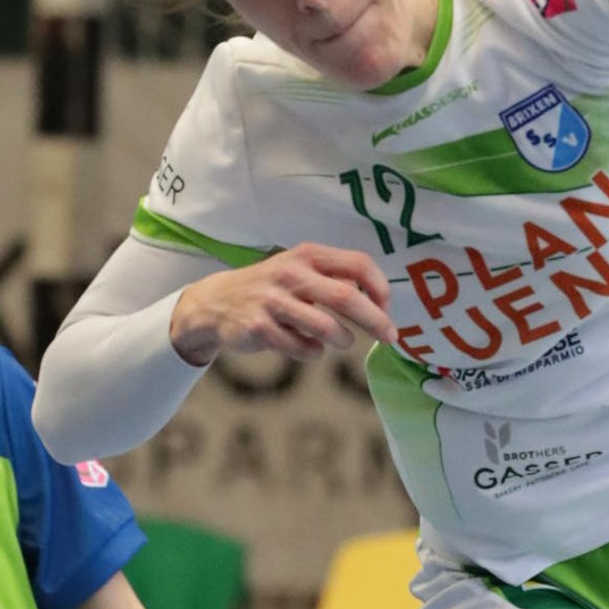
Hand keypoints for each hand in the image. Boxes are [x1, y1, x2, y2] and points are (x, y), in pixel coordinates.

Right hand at [172, 244, 394, 366]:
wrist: (216, 303)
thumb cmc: (272, 288)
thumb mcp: (299, 269)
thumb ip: (335, 277)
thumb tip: (380, 299)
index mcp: (307, 255)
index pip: (358, 264)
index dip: (380, 287)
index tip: (388, 307)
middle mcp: (291, 274)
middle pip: (347, 298)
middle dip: (376, 321)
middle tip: (391, 336)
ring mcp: (273, 301)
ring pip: (327, 328)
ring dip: (343, 339)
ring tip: (343, 341)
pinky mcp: (260, 328)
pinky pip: (303, 348)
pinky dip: (314, 352)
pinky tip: (309, 347)